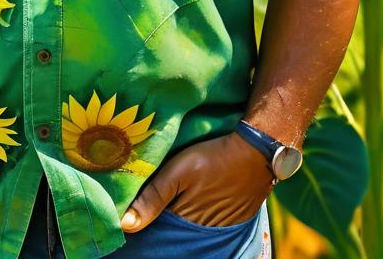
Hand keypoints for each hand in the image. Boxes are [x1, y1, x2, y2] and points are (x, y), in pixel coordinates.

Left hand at [121, 131, 273, 231]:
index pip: (158, 229)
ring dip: (178, 217)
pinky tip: (192, 201)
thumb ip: (153, 197)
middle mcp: (202, 231)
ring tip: (171, 200)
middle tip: (149, 202)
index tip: (131, 209)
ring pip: (189, 226)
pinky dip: (196, 215)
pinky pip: (206, 222)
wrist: (256, 152)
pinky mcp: (230, 218)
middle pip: (174, 229)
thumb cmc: (213, 158)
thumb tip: (126, 224)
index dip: (145, 219)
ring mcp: (218, 226)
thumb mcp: (179, 172)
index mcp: (186, 221)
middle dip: (161, 220)